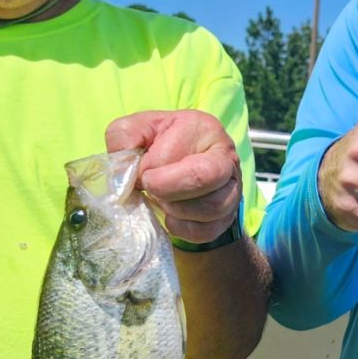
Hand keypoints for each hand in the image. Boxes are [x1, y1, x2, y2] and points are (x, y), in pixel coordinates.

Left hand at [106, 110, 240, 246]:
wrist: (183, 165)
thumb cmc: (161, 144)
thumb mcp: (139, 129)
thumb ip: (124, 136)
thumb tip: (125, 168)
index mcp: (203, 128)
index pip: (174, 153)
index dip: (148, 169)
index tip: (138, 172)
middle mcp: (225, 157)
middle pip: (204, 176)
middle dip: (167, 189)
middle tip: (148, 188)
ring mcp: (233, 188)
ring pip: (213, 207)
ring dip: (176, 210)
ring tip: (160, 201)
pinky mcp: (228, 215)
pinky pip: (209, 230)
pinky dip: (184, 229)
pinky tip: (171, 217)